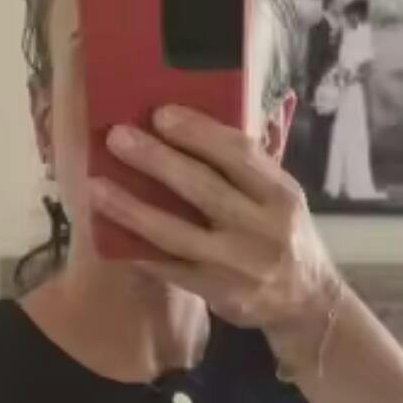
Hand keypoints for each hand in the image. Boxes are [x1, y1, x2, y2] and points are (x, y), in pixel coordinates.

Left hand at [91, 105, 339, 358]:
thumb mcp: (284, 194)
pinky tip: (109, 235)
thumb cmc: (286, 236)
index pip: (238, 153)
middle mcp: (263, 229)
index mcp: (281, 193)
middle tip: (117, 137)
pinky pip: (171, 270)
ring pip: (178, 234)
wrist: (306, 304)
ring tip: (96, 188)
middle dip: (157, 161)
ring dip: (133, 210)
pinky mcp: (219, 294)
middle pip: (204, 189)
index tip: (160, 113)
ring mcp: (239, 265)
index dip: (198, 132)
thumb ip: (262, 154)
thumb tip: (256, 99)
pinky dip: (140, 252)